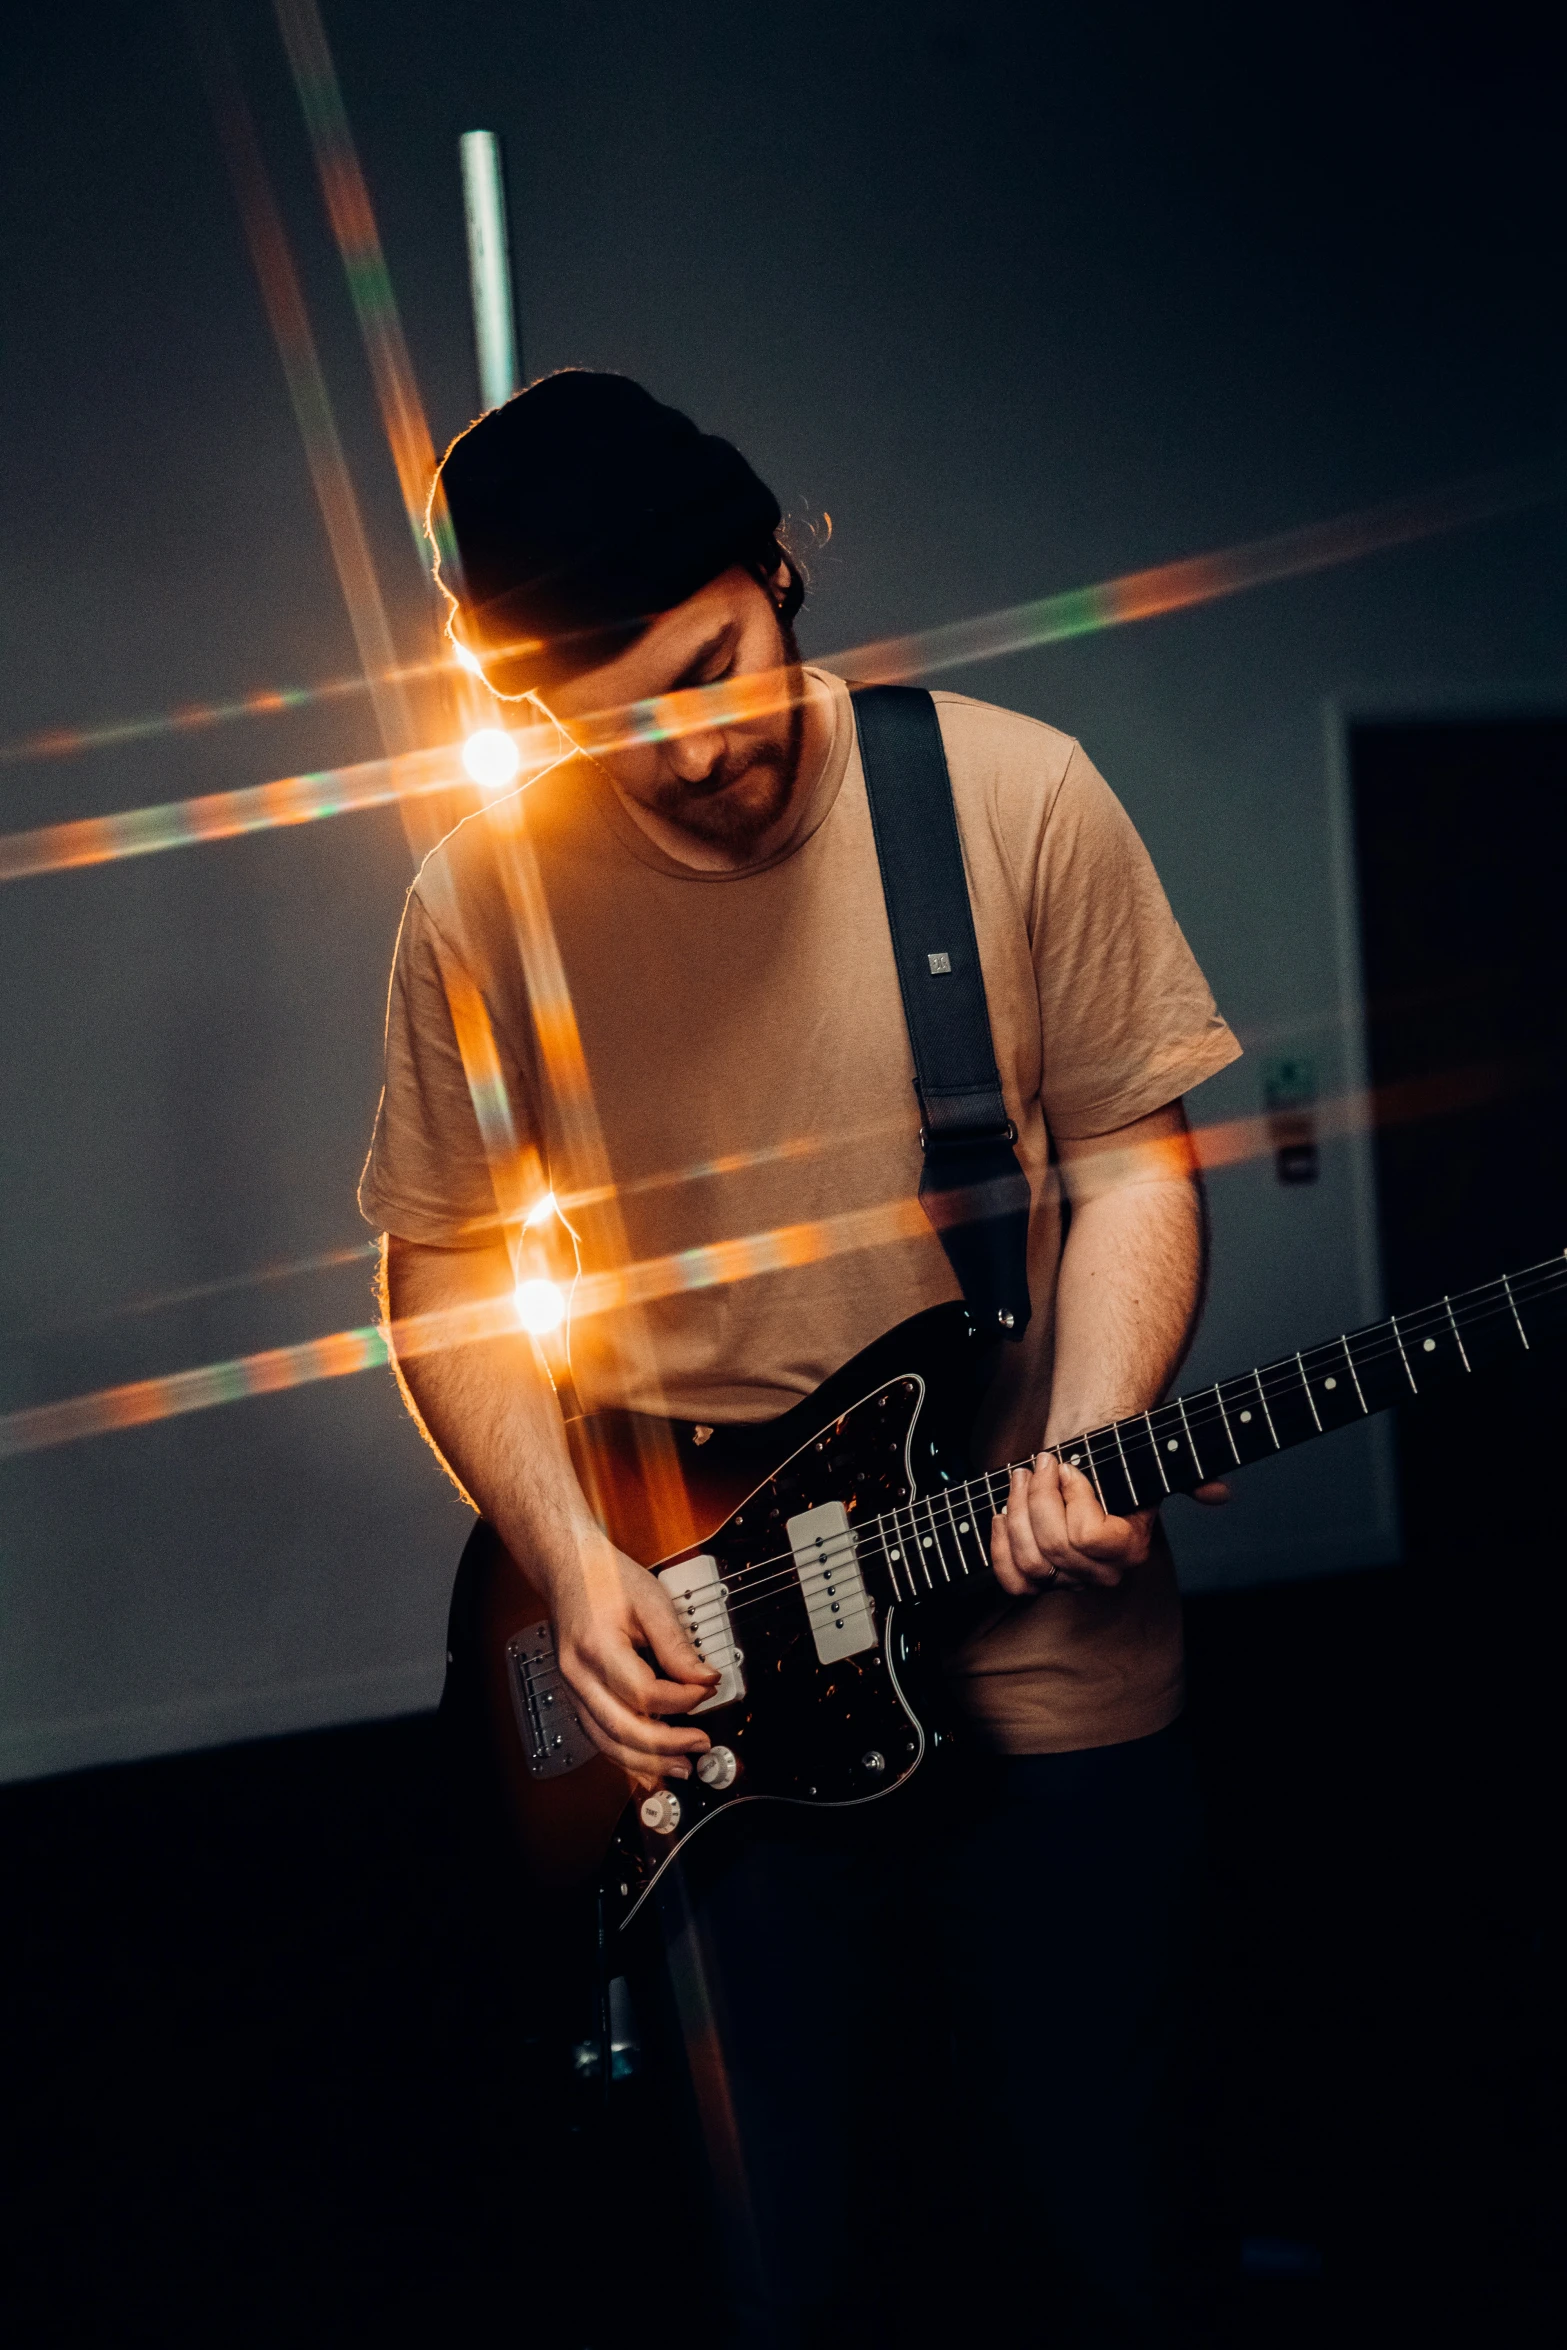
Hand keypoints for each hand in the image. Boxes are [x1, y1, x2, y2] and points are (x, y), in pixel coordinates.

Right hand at [551, 1536, 719, 1788]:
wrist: (567, 1568)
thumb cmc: (604, 1578)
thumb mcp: (651, 1600)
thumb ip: (677, 1645)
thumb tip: (705, 1679)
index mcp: (597, 1647)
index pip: (645, 1693)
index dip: (683, 1699)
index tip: (708, 1689)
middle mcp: (578, 1675)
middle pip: (623, 1729)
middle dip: (666, 1746)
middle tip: (700, 1745)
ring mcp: (572, 1688)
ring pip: (606, 1742)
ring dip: (645, 1762)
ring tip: (680, 1767)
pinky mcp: (576, 1695)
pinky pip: (598, 1736)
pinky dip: (624, 1756)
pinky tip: (647, 1767)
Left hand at [989, 1454, 1229, 1594]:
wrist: (1086, 1464)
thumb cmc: (1115, 1460)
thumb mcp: (1155, 1461)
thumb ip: (1192, 1478)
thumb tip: (1219, 1494)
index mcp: (1131, 1550)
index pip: (1089, 1538)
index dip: (1073, 1498)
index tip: (1071, 1466)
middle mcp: (1102, 1573)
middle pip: (1055, 1548)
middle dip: (1039, 1498)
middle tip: (1041, 1462)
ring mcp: (1067, 1580)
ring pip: (1031, 1562)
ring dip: (1016, 1513)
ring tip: (1021, 1477)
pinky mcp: (1037, 1579)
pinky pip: (1013, 1582)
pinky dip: (1000, 1547)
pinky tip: (1000, 1512)